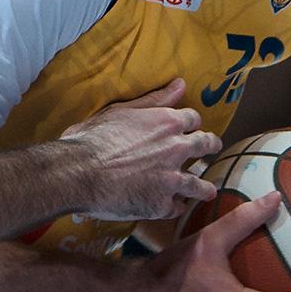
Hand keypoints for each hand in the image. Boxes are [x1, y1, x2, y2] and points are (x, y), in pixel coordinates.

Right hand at [61, 80, 220, 221]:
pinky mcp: (161, 205)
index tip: (192, 128)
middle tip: (211, 150)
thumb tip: (181, 84)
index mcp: (167, 123)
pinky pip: (177, 207)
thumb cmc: (93, 138)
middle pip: (205, 146)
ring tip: (206, 191)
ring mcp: (171, 179)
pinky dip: (175, 206)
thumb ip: (154, 100)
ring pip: (199, 184)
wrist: (79, 173)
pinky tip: (173, 207)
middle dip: (210, 147)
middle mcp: (176, 149)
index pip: (193, 119)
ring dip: (203, 187)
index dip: (192, 124)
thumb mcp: (121, 110)